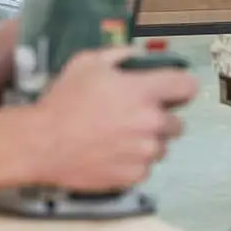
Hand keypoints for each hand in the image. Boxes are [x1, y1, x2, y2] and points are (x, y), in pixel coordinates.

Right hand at [32, 47, 196, 190]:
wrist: (42, 144)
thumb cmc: (63, 100)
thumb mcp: (86, 63)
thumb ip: (118, 55)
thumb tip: (137, 54)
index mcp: (144, 92)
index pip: (188, 87)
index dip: (181, 87)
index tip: (170, 92)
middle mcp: (152, 123)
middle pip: (177, 123)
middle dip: (159, 119)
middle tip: (132, 118)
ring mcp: (145, 153)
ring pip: (160, 147)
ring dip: (146, 143)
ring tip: (118, 138)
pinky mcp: (135, 176)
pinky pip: (145, 168)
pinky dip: (133, 163)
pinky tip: (110, 154)